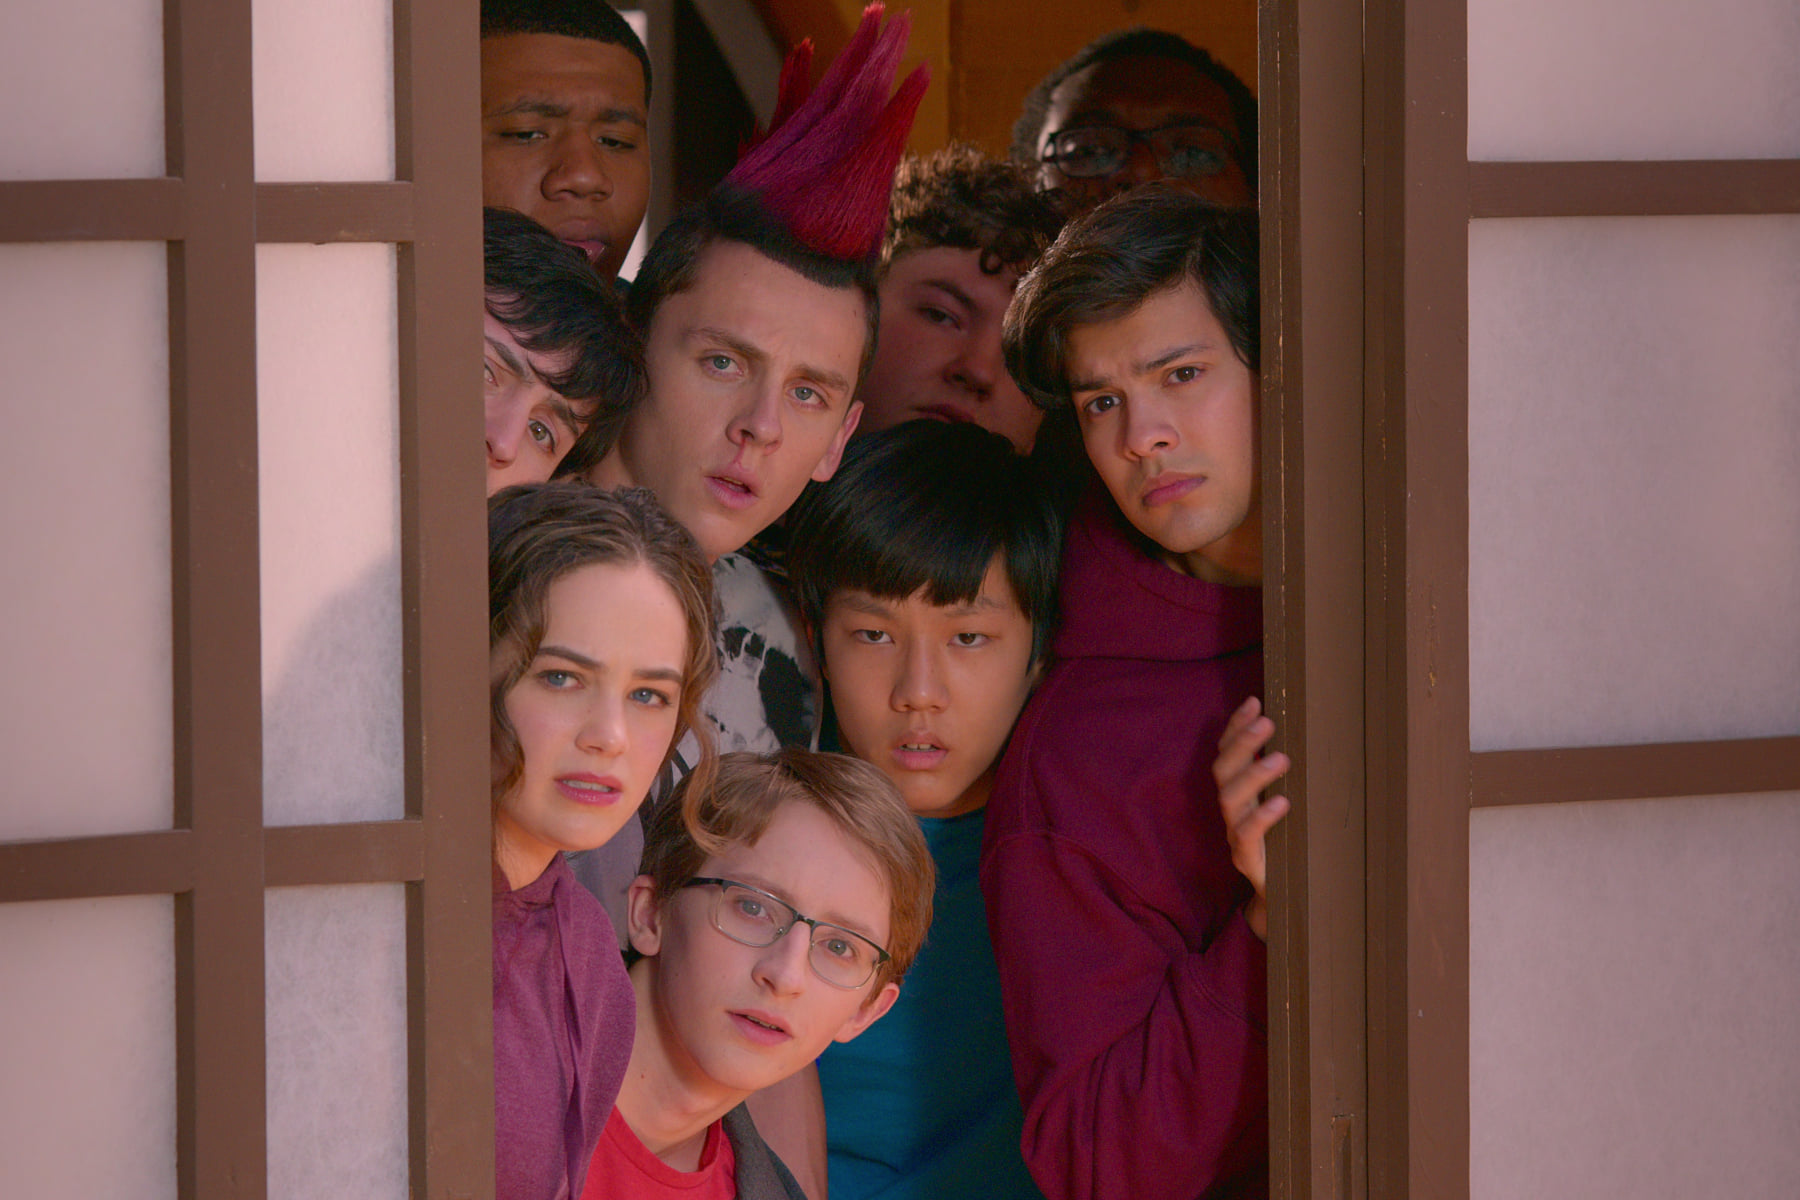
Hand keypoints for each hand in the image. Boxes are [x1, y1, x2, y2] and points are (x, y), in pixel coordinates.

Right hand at [1211, 696, 1290, 939]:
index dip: (1236, 727)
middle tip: (1268, 723)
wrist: (1288, 899)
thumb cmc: (1293, 843)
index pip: (1227, 752)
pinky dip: (1262, 816)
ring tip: (1283, 759)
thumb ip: (1293, 779)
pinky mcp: (1247, 859)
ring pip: (1230, 798)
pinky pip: (1247, 835)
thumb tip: (1321, 736)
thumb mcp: (1292, 805)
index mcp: (1239, 792)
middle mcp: (1232, 810)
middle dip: (1242, 742)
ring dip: (1254, 774)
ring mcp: (1236, 834)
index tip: (1256, 701)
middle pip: (1222, 769)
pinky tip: (1282, 801)